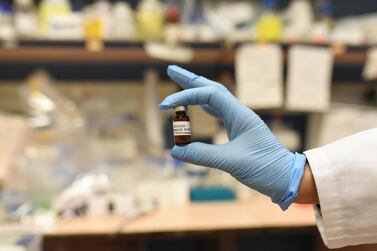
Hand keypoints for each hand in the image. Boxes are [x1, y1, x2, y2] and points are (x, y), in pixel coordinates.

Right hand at [160, 65, 306, 209]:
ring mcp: (239, 120)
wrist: (285, 177)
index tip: (165, 106)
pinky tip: (197, 106)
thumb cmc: (264, 168)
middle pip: (211, 88)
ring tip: (180, 82)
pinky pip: (218, 112)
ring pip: (214, 99)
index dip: (185, 96)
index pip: (208, 95)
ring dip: (196, 90)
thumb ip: (202, 155)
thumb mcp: (231, 162)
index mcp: (240, 115)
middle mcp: (239, 113)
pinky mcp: (239, 130)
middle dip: (190, 79)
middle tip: (171, 70)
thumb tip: (175, 150)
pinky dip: (203, 106)